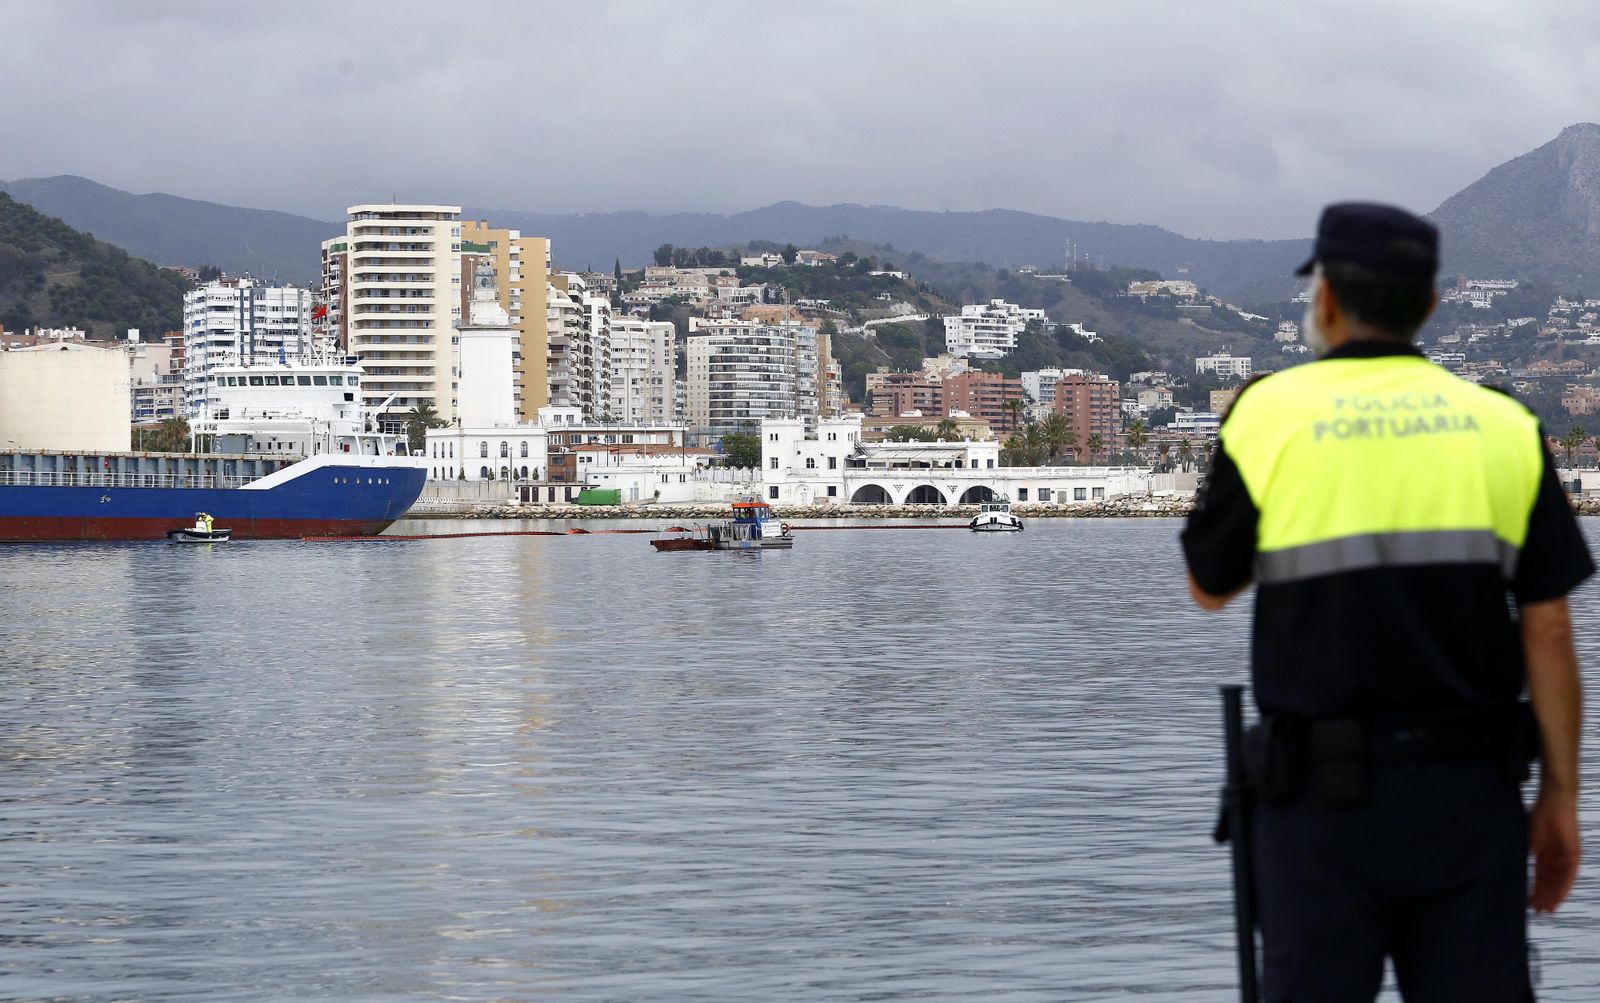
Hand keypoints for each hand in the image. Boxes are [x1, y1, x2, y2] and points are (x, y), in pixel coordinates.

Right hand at [1528, 796, 1579, 912]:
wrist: (1554, 804)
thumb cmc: (1538, 817)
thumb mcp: (1527, 840)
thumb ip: (1523, 854)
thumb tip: (1508, 867)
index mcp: (1543, 854)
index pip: (1540, 877)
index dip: (1535, 890)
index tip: (1528, 902)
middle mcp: (1556, 859)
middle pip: (1550, 883)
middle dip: (1543, 897)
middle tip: (1536, 910)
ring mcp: (1566, 858)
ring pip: (1560, 883)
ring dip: (1553, 896)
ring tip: (1546, 908)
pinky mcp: (1574, 856)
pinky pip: (1569, 876)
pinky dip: (1563, 888)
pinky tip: (1557, 898)